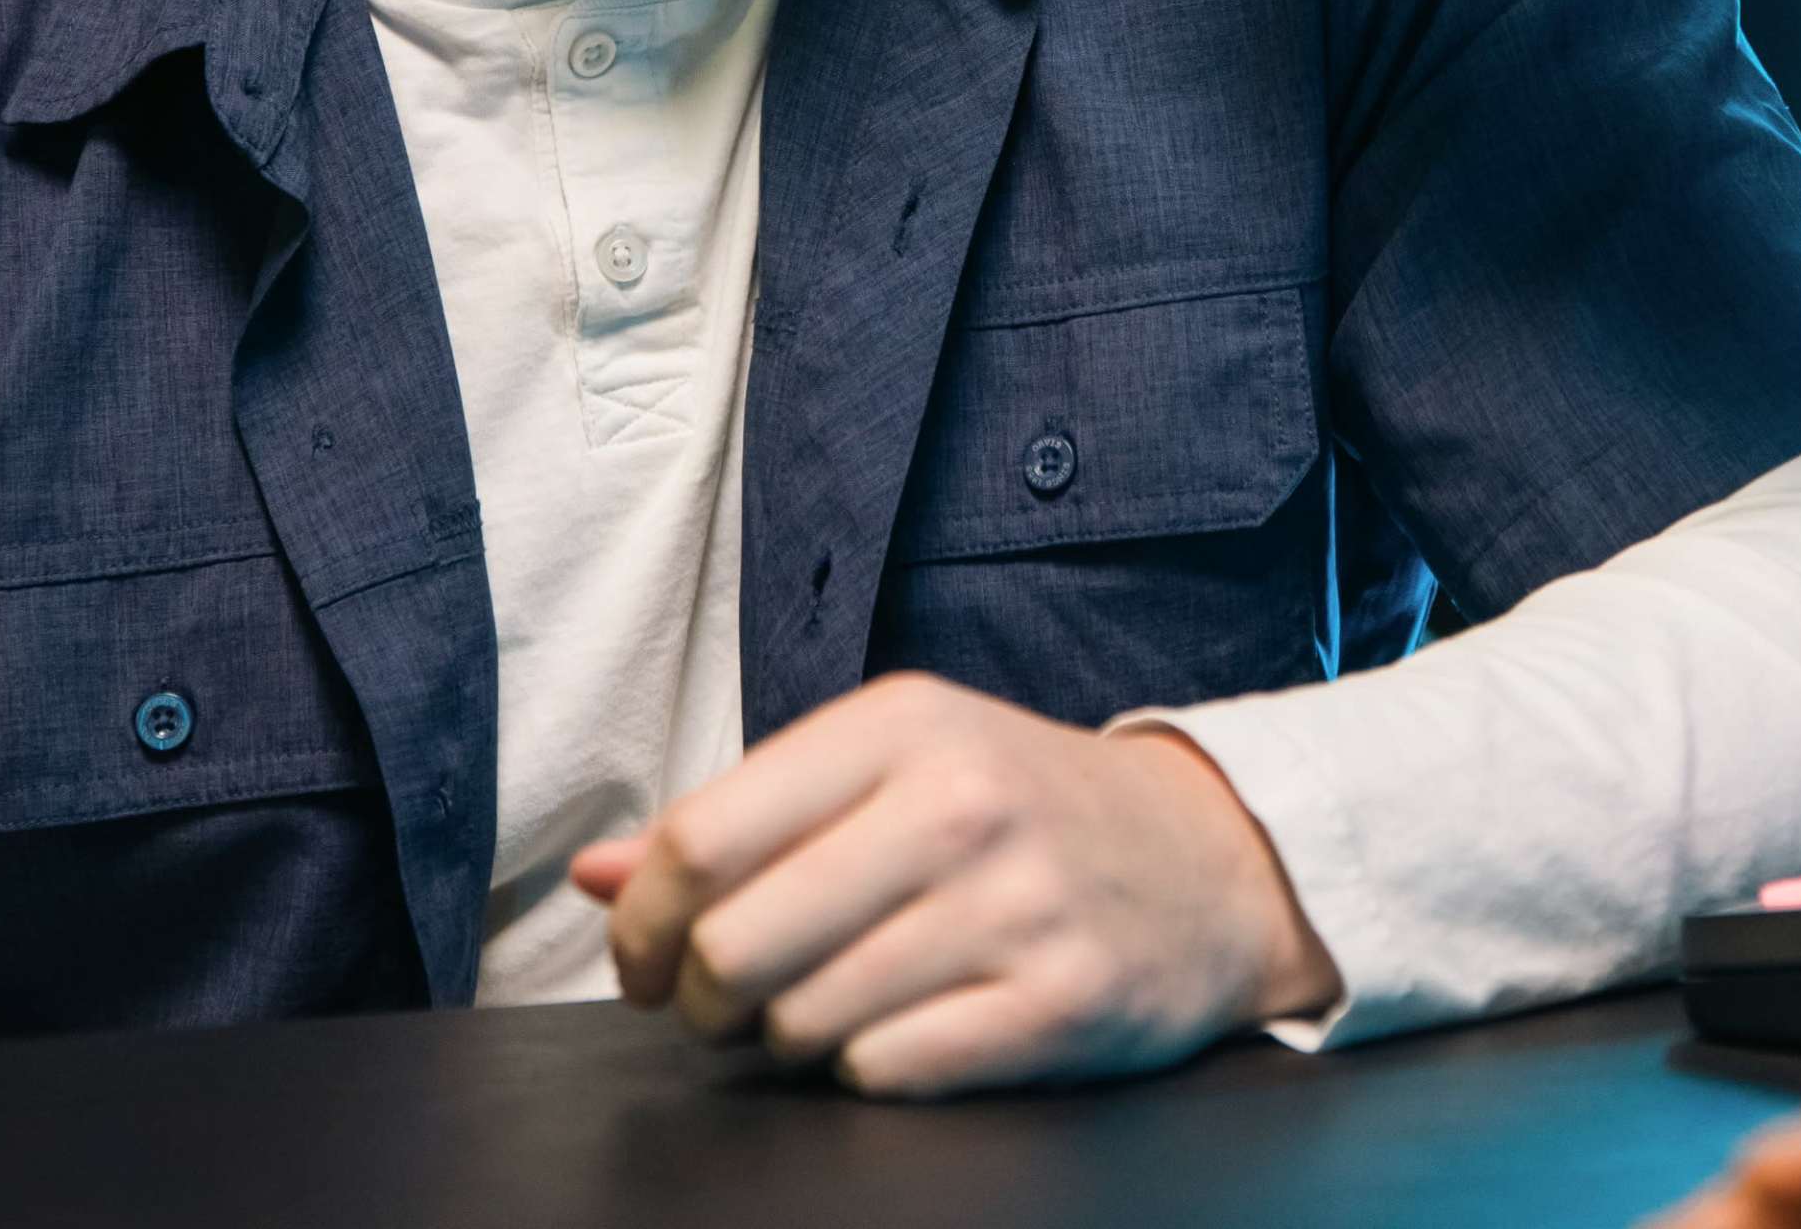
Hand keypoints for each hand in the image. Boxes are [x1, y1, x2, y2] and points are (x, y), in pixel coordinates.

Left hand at [566, 671, 1339, 1096]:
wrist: (1207, 861)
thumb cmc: (1019, 812)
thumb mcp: (892, 770)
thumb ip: (744, 819)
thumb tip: (593, 876)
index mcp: (901, 726)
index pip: (699, 840)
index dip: (638, 926)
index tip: (645, 960)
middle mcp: (958, 803)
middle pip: (732, 946)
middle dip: (701, 1002)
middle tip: (725, 1005)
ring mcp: (1014, 904)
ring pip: (803, 1023)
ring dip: (790, 1040)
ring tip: (830, 1007)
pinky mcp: (1058, 1001)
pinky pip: (886, 1074)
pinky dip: (871, 1072)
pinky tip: (905, 1032)